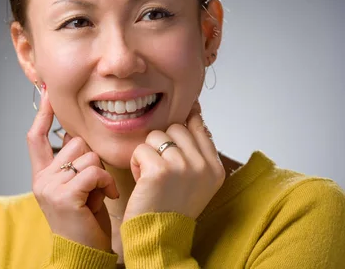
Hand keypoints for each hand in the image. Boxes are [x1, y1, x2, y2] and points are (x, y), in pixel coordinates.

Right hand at [27, 85, 118, 251]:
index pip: (36, 137)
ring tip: (101, 193)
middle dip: (93, 158)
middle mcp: (41, 179)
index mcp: (42, 175)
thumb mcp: (77, 188)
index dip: (42, 114)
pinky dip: (106, 183)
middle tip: (95, 184)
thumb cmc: (86, 222)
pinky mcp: (64, 195)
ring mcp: (50, 187)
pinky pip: (93, 171)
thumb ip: (74, 164)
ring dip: (102, 173)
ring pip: (88, 155)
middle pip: (74, 142)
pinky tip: (108, 197)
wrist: (84, 254)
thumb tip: (78, 138)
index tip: (46, 93)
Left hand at [123, 100, 224, 220]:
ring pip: (156, 136)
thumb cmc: (171, 207)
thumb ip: (197, 151)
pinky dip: (136, 164)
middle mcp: (202, 165)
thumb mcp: (196, 180)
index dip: (187, 119)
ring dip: (147, 153)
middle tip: (159, 167)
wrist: (160, 236)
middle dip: (162, 143)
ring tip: (150, 176)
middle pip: (175, 127)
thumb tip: (193, 113)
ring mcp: (182, 166)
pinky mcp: (160, 170)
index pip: (200, 127)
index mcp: (215, 168)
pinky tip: (141, 181)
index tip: (180, 116)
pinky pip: (141, 149)